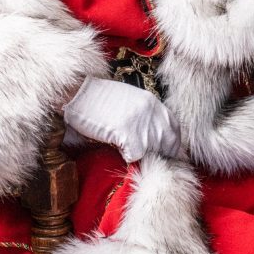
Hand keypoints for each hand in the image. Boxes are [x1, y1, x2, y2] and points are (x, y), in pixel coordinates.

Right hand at [62, 78, 180, 162]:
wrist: (79, 94)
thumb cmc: (99, 99)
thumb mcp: (130, 102)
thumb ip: (145, 117)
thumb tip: (155, 141)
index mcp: (153, 103)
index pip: (175, 130)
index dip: (170, 144)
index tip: (163, 153)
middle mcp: (152, 113)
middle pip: (168, 144)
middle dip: (159, 154)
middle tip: (146, 159)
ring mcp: (142, 124)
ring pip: (153, 152)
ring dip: (142, 156)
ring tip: (127, 151)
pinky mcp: (129, 135)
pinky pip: (135, 157)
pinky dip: (126, 157)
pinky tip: (116, 148)